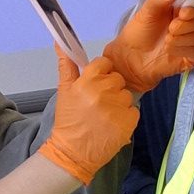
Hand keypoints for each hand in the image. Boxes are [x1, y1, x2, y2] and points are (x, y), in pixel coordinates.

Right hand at [39, 52, 137, 184]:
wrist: (72, 153)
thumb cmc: (68, 121)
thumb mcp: (64, 91)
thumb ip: (66, 65)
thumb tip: (59, 40)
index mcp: (86, 82)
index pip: (104, 63)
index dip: (101, 74)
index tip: (95, 86)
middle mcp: (103, 92)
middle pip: (117, 78)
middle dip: (110, 88)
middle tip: (98, 104)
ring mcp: (117, 107)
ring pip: (126, 94)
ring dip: (119, 103)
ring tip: (105, 116)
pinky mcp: (129, 122)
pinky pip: (134, 110)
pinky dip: (126, 117)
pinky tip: (113, 124)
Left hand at [104, 0, 193, 92]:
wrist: (131, 56)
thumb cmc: (139, 32)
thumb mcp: (146, 10)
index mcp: (180, 10)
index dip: (192, 10)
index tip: (181, 13)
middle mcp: (188, 25)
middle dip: (185, 26)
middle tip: (170, 28)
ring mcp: (190, 41)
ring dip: (182, 39)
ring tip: (166, 40)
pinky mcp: (190, 57)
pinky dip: (183, 50)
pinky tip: (169, 50)